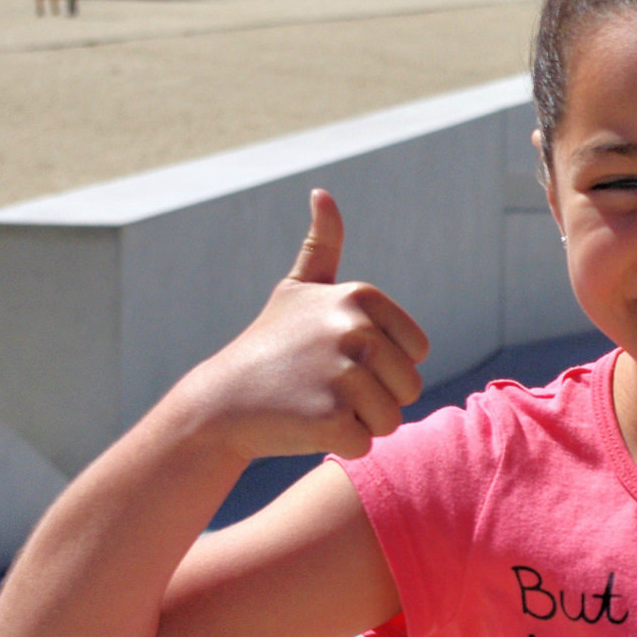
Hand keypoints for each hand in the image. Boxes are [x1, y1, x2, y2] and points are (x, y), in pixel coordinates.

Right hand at [184, 189, 430, 461]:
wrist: (220, 403)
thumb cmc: (269, 346)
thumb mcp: (297, 290)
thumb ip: (322, 245)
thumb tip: (322, 193)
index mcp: (361, 297)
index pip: (417, 351)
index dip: (385, 366)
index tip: (338, 359)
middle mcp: (356, 330)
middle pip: (409, 387)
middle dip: (375, 399)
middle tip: (324, 389)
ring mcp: (344, 374)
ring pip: (391, 419)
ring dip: (360, 423)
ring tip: (315, 405)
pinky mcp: (332, 418)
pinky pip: (366, 443)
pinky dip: (340, 444)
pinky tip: (305, 426)